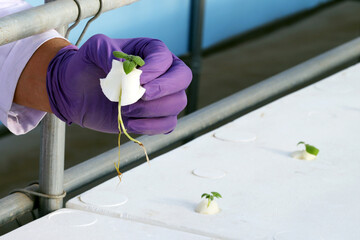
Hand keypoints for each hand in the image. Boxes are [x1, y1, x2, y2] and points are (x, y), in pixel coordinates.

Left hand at [46, 34, 191, 133]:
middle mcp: (164, 72)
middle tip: (141, 95)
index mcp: (152, 52)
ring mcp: (163, 96)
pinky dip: (151, 126)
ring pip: (177, 103)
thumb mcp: (93, 49)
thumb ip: (107, 51)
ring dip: (152, 109)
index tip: (137, 79)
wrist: (78, 91)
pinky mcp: (157, 117)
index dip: (156, 70)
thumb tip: (125, 68)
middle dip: (164, 89)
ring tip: (127, 109)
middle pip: (183, 78)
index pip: (165, 59)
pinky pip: (168, 124)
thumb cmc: (89, 65)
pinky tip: (131, 123)